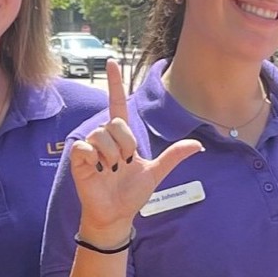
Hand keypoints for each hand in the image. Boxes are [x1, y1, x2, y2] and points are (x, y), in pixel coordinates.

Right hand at [68, 59, 201, 243]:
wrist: (117, 214)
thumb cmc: (132, 193)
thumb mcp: (156, 172)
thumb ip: (173, 156)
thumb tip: (198, 145)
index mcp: (122, 137)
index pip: (117, 103)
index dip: (116, 83)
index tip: (112, 61)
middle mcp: (105, 138)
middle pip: (115, 123)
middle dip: (125, 143)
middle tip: (125, 163)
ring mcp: (91, 148)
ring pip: (101, 134)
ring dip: (112, 154)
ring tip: (112, 170)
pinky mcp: (79, 160)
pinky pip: (85, 146)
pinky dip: (94, 157)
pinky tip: (98, 170)